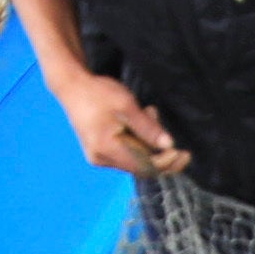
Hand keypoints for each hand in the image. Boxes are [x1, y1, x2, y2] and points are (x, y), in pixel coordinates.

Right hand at [58, 75, 192, 178]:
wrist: (71, 87)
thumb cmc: (98, 93)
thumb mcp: (126, 106)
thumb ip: (147, 127)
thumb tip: (168, 145)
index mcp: (106, 148)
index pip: (143, 166)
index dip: (165, 162)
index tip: (183, 153)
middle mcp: (101, 158)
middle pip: (140, 166)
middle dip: (158, 150)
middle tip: (172, 136)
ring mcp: (99, 157)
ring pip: (135, 158)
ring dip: (148, 141)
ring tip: (148, 111)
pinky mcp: (100, 151)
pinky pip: (126, 152)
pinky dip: (138, 140)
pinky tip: (139, 119)